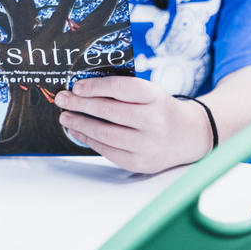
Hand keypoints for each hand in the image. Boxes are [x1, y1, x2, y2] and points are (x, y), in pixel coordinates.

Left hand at [55, 76, 211, 173]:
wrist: (188, 136)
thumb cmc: (160, 109)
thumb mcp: (149, 92)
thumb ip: (122, 90)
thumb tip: (82, 90)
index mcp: (155, 97)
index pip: (120, 87)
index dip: (95, 86)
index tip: (76, 86)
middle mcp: (153, 121)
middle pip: (109, 111)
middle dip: (80, 104)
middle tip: (62, 99)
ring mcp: (147, 144)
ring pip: (105, 133)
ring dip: (80, 124)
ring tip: (65, 117)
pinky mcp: (140, 163)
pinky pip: (108, 151)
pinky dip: (90, 140)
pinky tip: (78, 132)